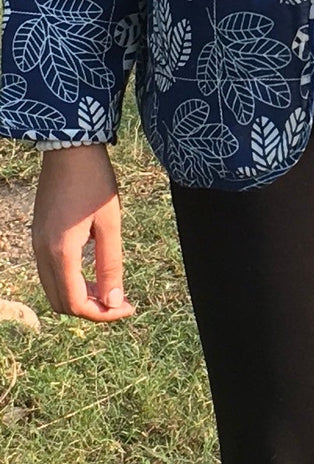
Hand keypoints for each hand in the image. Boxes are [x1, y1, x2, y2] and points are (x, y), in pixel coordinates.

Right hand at [32, 145, 134, 322]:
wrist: (70, 149)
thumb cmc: (95, 182)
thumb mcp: (110, 224)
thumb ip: (110, 265)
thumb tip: (113, 301)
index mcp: (61, 252)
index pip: (75, 303)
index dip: (102, 314)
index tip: (127, 307)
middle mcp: (42, 253)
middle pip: (61, 303)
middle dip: (91, 309)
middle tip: (120, 300)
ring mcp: (37, 244)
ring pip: (54, 289)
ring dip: (81, 296)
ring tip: (110, 287)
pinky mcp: (39, 236)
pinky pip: (50, 273)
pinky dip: (71, 281)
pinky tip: (93, 272)